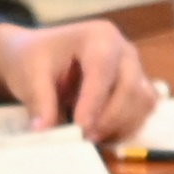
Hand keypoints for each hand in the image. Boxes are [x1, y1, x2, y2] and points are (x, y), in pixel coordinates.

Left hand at [0, 12, 156, 145]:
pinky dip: (126, 128)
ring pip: (143, 102)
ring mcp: (135, 69)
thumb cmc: (37, 58)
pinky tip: (101, 135)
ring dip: (120, 125)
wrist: (42, 55)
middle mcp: (124, 51)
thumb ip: (40, 101)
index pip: (103, 69)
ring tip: (91, 137)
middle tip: (84, 137)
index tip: (80, 127)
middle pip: (131, 87)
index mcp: (99, 36)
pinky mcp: (137, 89)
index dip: (94, 100)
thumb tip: (45, 131)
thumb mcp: (30, 74)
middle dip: (110, 118)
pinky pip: (143, 112)